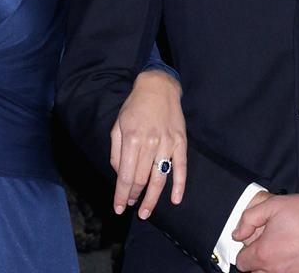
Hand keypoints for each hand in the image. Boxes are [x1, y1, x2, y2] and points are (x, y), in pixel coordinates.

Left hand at [110, 69, 186, 218]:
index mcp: (131, 139)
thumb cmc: (134, 107)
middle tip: (131, 207)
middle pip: (142, 179)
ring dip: (153, 198)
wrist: (158, 87)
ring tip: (146, 212)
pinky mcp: (180, 142)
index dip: (121, 194)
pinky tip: (176, 199)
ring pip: (160, 178)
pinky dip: (180, 185)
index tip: (119, 207)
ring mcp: (167, 143)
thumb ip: (116, 152)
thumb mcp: (118, 125)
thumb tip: (120, 175)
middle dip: (135, 197)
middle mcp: (150, 143)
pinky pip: (181, 167)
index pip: (126, 175)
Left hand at [234, 192, 298, 272]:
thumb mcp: (272, 205)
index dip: (246, 253)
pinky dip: (296, 270)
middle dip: (260, 263)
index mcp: (265, 254)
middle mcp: (278, 271)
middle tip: (271, 249)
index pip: (242, 263)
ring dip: (276, 269)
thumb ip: (249, 220)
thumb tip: (238, 234)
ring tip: (285, 255)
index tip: (254, 246)